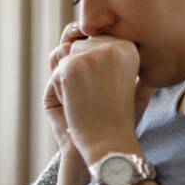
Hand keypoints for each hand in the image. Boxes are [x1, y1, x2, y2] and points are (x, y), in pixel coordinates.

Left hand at [49, 25, 154, 164]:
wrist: (109, 143)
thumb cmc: (118, 117)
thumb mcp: (126, 84)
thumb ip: (117, 59)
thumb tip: (94, 40)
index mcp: (129, 47)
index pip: (94, 41)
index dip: (93, 66)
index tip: (106, 88)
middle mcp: (113, 45)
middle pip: (78, 46)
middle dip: (79, 70)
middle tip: (96, 95)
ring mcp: (92, 54)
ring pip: (65, 56)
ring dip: (69, 78)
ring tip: (88, 99)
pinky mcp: (73, 66)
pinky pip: (56, 71)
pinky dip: (60, 90)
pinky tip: (77, 103)